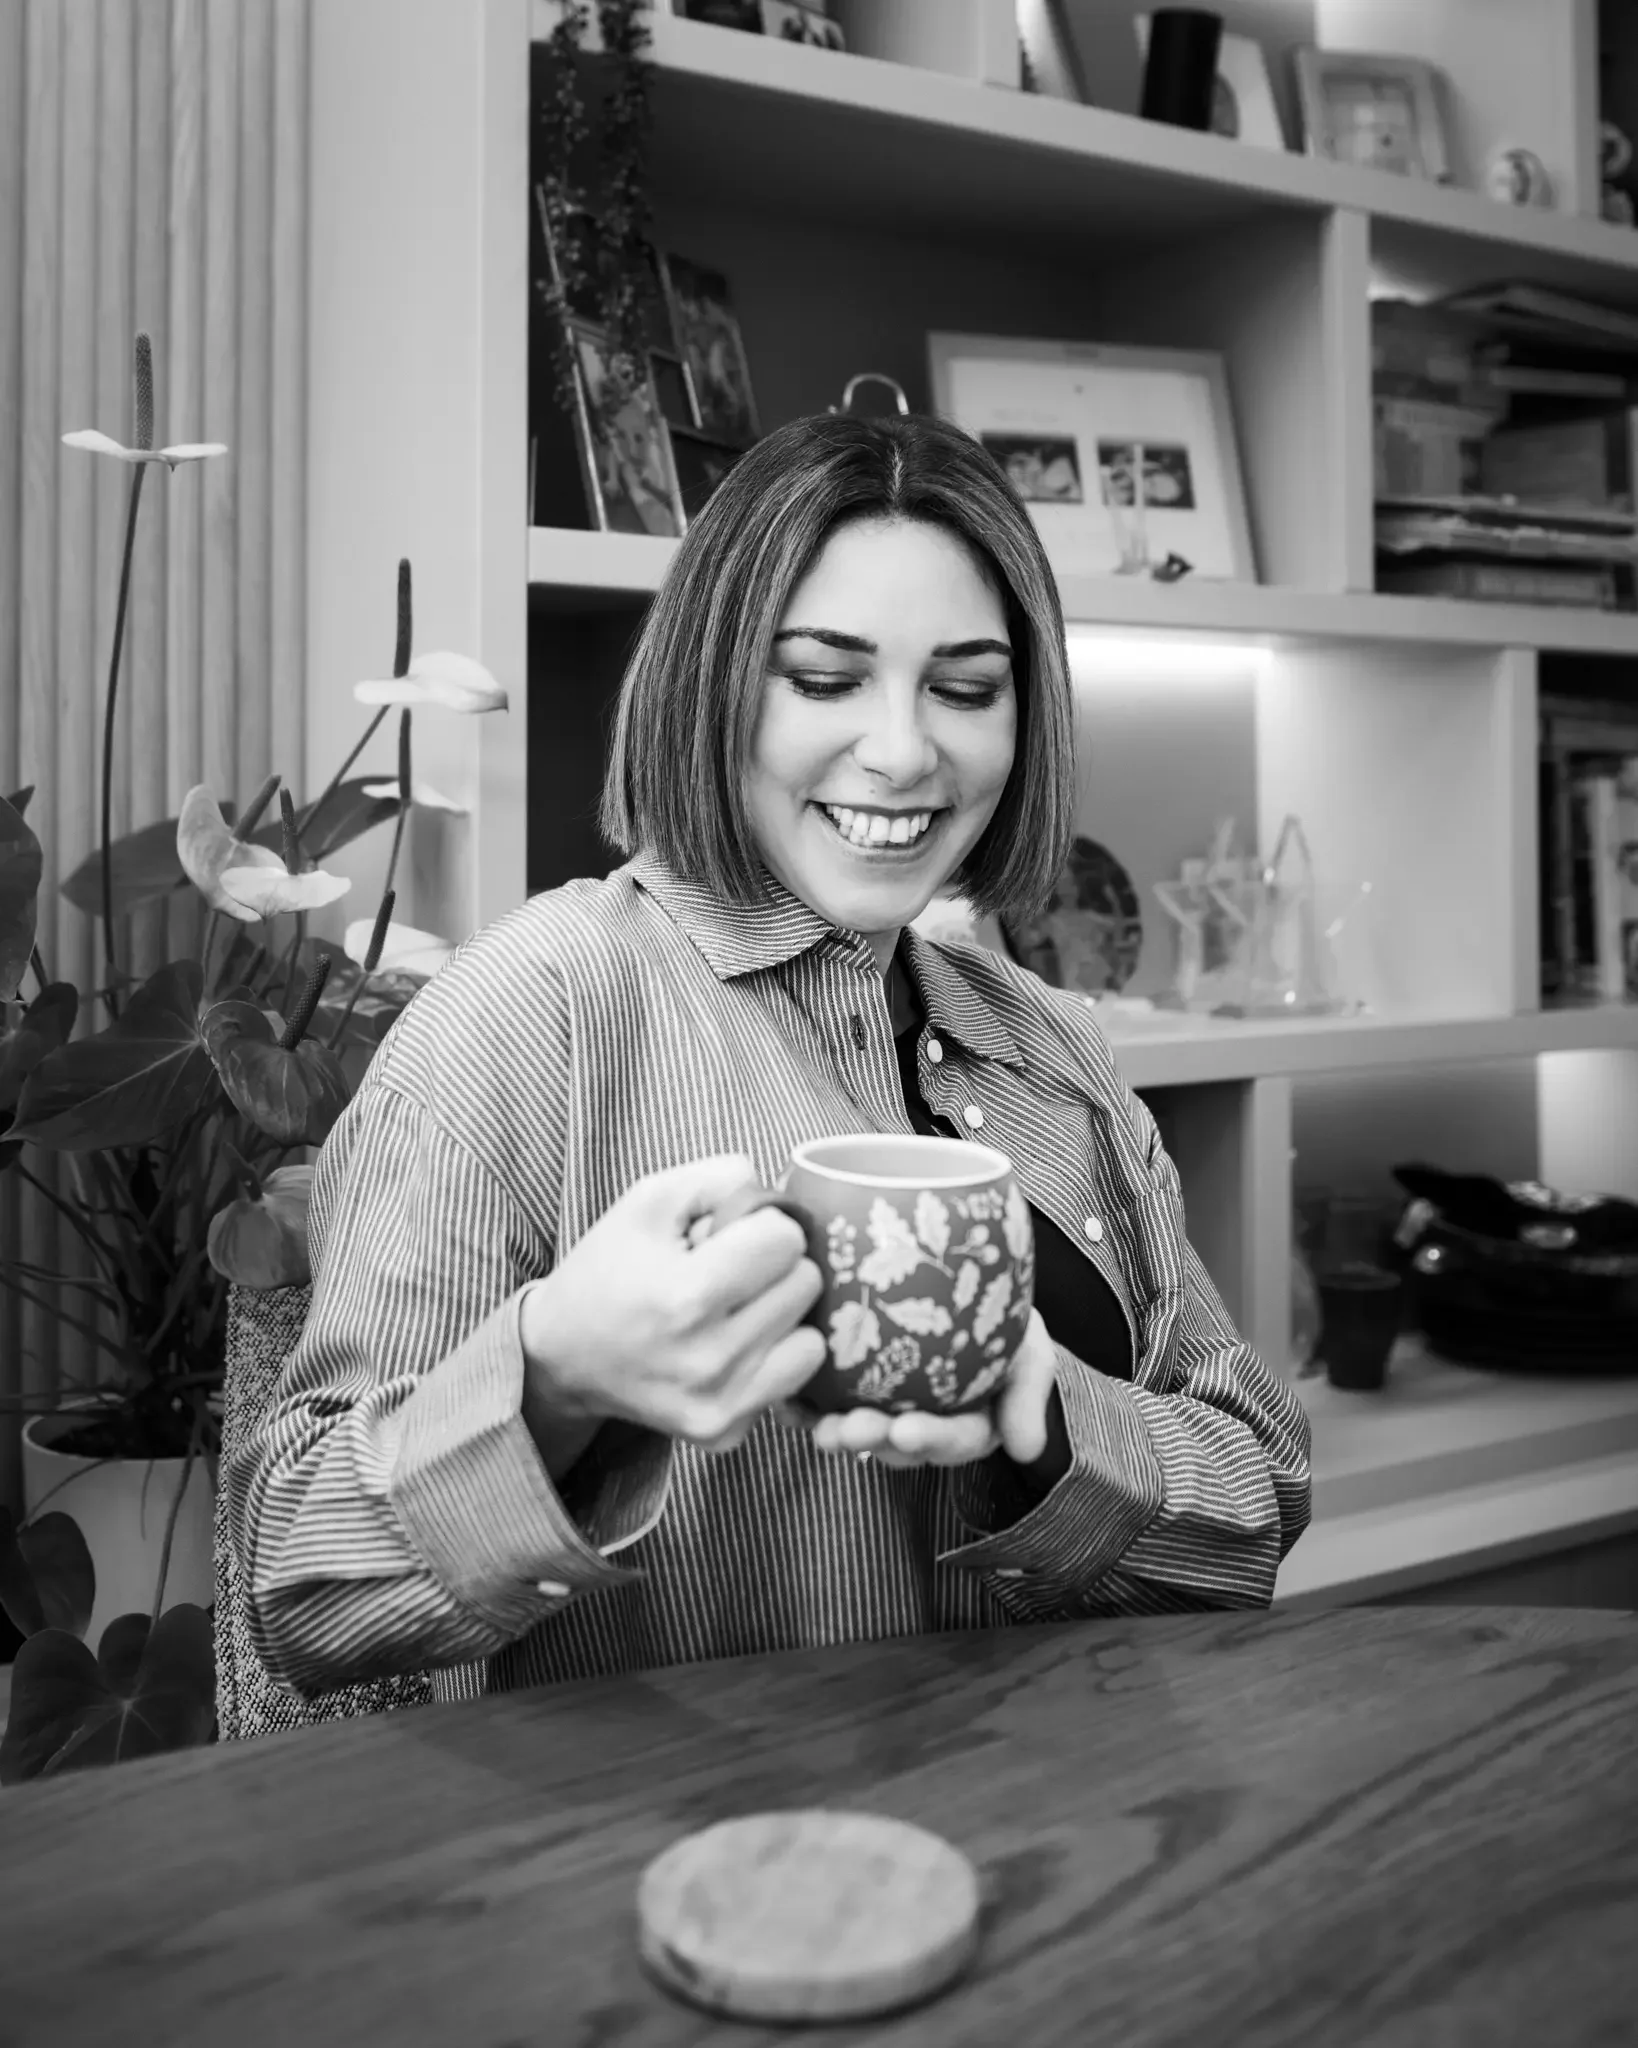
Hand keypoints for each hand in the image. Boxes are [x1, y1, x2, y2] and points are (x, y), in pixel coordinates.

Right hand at [521, 1154, 825, 1455]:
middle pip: (805, 1285)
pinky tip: (733, 1346)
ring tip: (736, 1310)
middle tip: (730, 1273)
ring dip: (783, 1315)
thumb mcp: (651, 1198)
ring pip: (813, 1337)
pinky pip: (795, 1379)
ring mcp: (720, 1404)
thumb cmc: (610, 1267)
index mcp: (686, 1297)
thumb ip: (724, 1178)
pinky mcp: (725, 1433)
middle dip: (776, 1267)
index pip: (786, 1240)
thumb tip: (784, 1199)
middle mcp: (708, 1360)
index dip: (762, 1226)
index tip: (729, 1237)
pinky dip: (775, 1357)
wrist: (563, 1355)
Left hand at [798, 1310, 1059, 1470]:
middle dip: (873, 1438)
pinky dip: (804, 1408)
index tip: (907, 1430)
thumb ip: (1027, 1396)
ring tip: (818, 1425)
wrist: (967, 1287)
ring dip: (836, 1431)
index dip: (931, 1439)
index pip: (954, 1439)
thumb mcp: (1031, 1353)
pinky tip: (787, 1402)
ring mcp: (885, 1411)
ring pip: (859, 1431)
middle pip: (897, 1441)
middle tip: (849, 1429)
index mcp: (969, 1426)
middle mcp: (923, 1425)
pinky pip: (822, 1406)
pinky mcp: (847, 1393)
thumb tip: (1029, 1450)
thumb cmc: (1003, 1321)